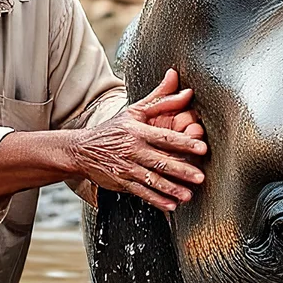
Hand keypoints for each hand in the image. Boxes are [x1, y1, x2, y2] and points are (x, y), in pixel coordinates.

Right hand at [71, 68, 208, 213]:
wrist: (81, 150)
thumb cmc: (114, 129)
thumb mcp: (134, 110)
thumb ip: (160, 97)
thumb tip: (176, 77)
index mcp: (138, 132)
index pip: (165, 137)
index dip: (184, 143)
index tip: (201, 148)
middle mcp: (132, 151)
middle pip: (161, 161)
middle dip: (181, 170)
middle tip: (200, 177)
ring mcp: (126, 168)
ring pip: (152, 180)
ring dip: (171, 189)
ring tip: (188, 195)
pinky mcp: (121, 182)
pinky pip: (141, 193)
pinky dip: (156, 200)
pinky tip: (170, 206)